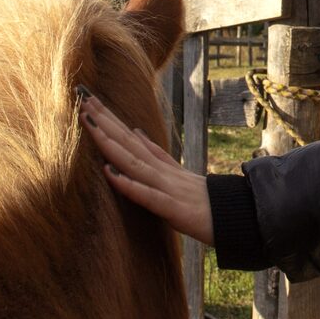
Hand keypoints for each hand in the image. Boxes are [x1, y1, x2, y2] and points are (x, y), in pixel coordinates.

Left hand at [80, 93, 213, 244]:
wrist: (237, 219)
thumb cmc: (205, 202)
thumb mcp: (177, 174)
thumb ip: (156, 155)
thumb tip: (136, 132)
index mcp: (160, 165)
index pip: (130, 137)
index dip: (109, 119)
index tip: (88, 101)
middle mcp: (161, 171)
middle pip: (129, 143)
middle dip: (104, 122)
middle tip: (82, 100)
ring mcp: (167, 188)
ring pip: (133, 162)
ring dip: (110, 143)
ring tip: (89, 125)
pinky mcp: (172, 209)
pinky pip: (146, 195)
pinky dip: (127, 184)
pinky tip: (109, 173)